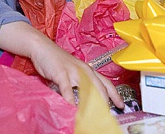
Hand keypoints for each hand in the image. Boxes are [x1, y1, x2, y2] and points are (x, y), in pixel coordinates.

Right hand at [0, 22, 124, 107]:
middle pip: (100, 87)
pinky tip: (72, 109)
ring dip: (92, 102)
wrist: (44, 48)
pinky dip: (70, 100)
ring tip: (95, 115)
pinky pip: (67, 89)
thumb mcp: (73, 73)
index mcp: (89, 70)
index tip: (120, 105)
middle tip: (108, 114)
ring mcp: (74, 71)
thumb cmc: (59, 62)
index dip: (115, 94)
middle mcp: (85, 70)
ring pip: (88, 88)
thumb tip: (86, 101)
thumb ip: (80, 84)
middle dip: (106, 101)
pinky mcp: (61, 73)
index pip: (106, 83)